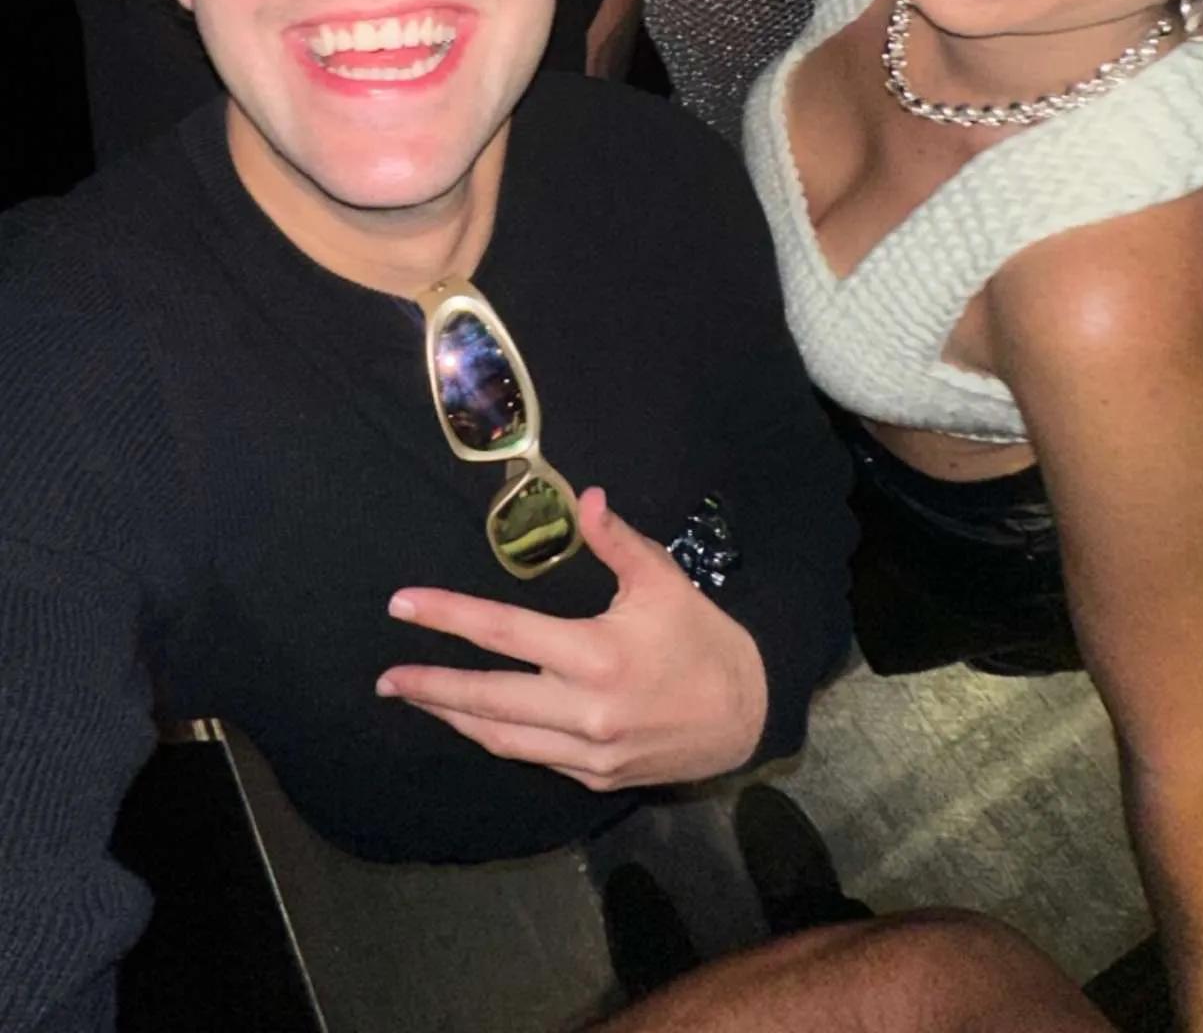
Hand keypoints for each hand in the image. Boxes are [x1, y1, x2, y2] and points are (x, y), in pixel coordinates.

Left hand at [375, 487, 767, 790]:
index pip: (502, 632)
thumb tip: (585, 497)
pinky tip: (477, 720)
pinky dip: (498, 736)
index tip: (403, 606)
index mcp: (595, 655)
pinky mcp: (594, 777)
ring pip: (501, 738)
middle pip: (487, 700)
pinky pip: (533, 757)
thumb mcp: (662, 579)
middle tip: (386, 679)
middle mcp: (583, 711)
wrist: (745, 714)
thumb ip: (616, 540)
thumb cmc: (701, 637)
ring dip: (454, 717)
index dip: (448, 617)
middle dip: (430, 687)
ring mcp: (587, 752)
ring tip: (417, 699)